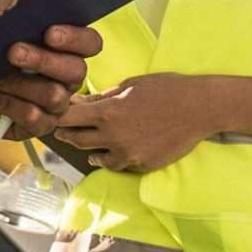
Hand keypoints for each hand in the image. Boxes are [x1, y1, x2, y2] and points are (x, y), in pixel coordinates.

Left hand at [0, 23, 102, 138]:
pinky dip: (12, 105)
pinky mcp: (37, 125)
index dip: (77, 39)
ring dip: (23, 85)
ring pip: (57, 96)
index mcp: (65, 48)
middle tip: (13, 52)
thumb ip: (20, 14)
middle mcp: (64, 76)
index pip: (91, 43)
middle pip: (77, 71)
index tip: (49, 33)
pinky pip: (38, 121)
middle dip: (45, 61)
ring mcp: (53, 103)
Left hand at [53, 73, 230, 173]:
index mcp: (109, 112)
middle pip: (77, 139)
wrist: (200, 108)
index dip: (56, 115)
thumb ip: (101, 98)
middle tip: (60, 129)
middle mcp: (115, 137)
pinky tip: (109, 153)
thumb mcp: (130, 86)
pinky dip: (112, 158)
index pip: (68, 117)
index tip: (51, 113)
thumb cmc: (166, 89)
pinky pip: (120, 164)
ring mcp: (129, 154)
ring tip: (82, 142)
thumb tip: (76, 103)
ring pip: (96, 157)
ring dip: (87, 149)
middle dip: (66, 133)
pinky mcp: (143, 165)